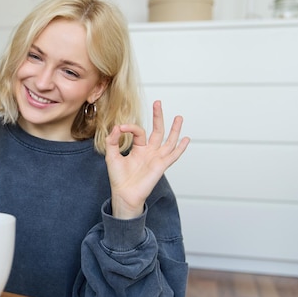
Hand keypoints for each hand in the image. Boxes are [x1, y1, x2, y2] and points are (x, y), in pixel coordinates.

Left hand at [104, 100, 189, 219]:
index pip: (139, 131)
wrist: (124, 194)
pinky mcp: (161, 166)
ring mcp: (156, 158)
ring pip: (168, 141)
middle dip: (158, 117)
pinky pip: (173, 155)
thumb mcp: (111, 155)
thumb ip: (112, 141)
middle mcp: (149, 152)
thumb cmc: (118, 178)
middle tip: (158, 102)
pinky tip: (186, 139)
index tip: (120, 127)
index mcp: (138, 148)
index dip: (130, 127)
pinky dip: (180, 147)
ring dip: (174, 129)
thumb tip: (117, 127)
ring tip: (179, 117)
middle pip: (157, 131)